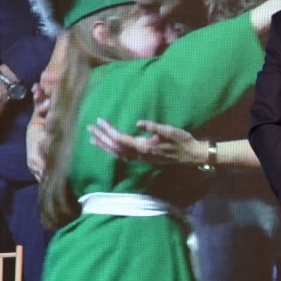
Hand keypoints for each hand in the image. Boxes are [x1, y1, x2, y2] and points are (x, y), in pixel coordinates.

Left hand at [87, 118, 205, 164]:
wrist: (190, 155)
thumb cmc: (182, 141)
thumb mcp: (170, 131)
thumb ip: (154, 127)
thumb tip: (138, 123)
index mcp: (144, 147)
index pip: (120, 139)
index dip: (108, 130)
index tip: (100, 121)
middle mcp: (140, 155)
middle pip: (115, 147)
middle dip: (101, 137)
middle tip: (89, 128)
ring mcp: (141, 159)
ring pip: (117, 154)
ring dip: (104, 146)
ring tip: (92, 139)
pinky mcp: (143, 159)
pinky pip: (122, 157)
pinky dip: (112, 152)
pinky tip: (108, 147)